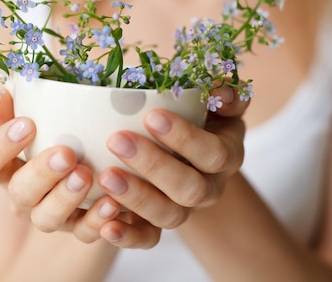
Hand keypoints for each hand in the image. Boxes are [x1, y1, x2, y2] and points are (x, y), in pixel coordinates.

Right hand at [0, 91, 126, 243]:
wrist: (100, 159)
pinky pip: (85, 233)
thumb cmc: (61, 130)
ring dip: (66, 198)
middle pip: (18, 194)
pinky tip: (113, 203)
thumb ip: (18, 103)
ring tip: (87, 175)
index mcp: (6, 168)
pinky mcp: (80, 228)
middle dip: (41, 174)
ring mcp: (51, 215)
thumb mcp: (39, 114)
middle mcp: (23, 196)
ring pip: (47, 219)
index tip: (26, 124)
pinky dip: (98, 220)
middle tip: (66, 153)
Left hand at [95, 85, 247, 245]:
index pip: (212, 153)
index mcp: (225, 155)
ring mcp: (184, 210)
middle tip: (117, 140)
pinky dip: (128, 237)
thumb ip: (223, 93)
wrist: (184, 149)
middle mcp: (209, 188)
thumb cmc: (196, 114)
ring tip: (106, 176)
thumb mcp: (214, 99)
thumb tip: (222, 92)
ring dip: (137, 198)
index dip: (184, 138)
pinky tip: (106, 227)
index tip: (151, 115)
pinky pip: (148, 239)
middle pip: (191, 189)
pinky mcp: (157, 225)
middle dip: (154, 165)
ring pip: (170, 215)